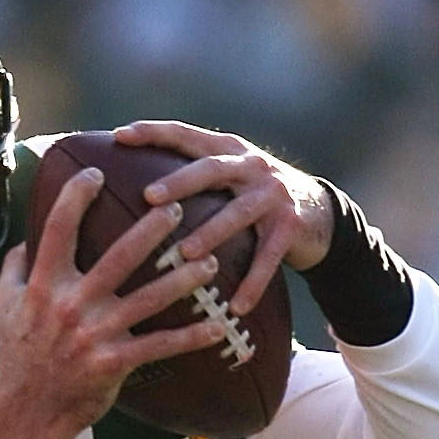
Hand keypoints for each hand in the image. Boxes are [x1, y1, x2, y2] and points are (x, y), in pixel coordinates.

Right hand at [0, 160, 237, 438]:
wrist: (26, 414)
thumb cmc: (17, 357)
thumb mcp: (2, 307)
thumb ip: (16, 268)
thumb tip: (29, 237)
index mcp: (43, 285)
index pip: (58, 229)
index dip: (76, 196)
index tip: (96, 172)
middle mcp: (70, 305)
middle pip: (119, 255)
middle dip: (152, 228)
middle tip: (178, 207)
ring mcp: (95, 334)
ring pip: (149, 298)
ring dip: (184, 278)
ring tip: (211, 260)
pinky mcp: (114, 362)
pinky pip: (160, 346)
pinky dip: (191, 338)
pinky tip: (217, 327)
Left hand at [114, 120, 334, 319]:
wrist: (318, 214)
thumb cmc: (253, 200)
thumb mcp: (227, 180)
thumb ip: (192, 177)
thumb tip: (130, 189)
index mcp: (227, 151)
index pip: (186, 135)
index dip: (154, 132)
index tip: (119, 135)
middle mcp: (250, 166)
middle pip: (211, 169)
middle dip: (180, 182)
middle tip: (150, 198)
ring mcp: (272, 195)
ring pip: (237, 214)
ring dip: (210, 234)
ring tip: (185, 255)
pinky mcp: (290, 226)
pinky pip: (268, 257)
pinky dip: (252, 283)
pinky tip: (235, 306)